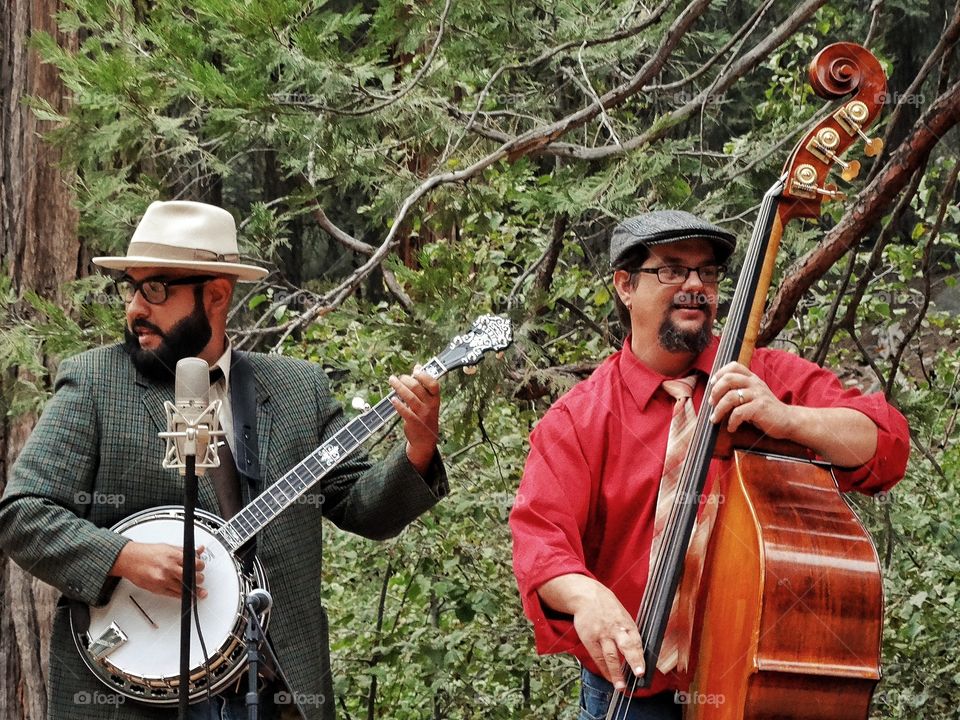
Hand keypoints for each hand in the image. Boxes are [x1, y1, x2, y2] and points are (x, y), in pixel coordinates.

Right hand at [110, 542, 206, 598]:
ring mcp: (164, 580)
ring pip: (186, 588)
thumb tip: (199, 551)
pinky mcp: (158, 589)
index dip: (200, 566)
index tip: (201, 567)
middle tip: (199, 577)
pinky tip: (189, 596)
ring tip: (199, 590)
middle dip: (199, 578)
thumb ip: (185, 551)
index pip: (195, 563)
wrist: (130, 560)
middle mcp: (169, 568)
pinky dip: (184, 596)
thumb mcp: (168, 547)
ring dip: (194, 589)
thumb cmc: (147, 553)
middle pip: (192, 577)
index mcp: (173, 556)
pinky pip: (176, 595)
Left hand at [388, 366, 440, 473]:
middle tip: (399, 377)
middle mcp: (430, 405)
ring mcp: (422, 414)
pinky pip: (405, 411)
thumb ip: (423, 384)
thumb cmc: (426, 416)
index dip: (424, 375)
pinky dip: (398, 404)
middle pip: (418, 388)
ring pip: (410, 398)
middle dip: (406, 380)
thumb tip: (418, 366)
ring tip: (392, 381)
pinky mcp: (414, 422)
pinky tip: (392, 399)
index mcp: (435, 399)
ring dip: (399, 387)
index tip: (415, 371)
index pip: (433, 384)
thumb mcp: (429, 401)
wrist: (425, 440)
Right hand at [539, 574, 644, 689]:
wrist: (586, 596)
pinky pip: (597, 657)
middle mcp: (615, 629)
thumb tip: (638, 652)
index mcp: (626, 623)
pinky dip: (603, 669)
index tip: (642, 670)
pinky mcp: (589, 638)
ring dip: (615, 673)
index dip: (639, 656)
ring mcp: (601, 634)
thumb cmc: (607, 607)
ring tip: (620, 686)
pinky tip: (608, 678)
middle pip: (625, 646)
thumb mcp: (622, 615)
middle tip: (638, 674)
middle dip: (633, 661)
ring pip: (610, 655)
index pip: (636, 641)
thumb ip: (629, 632)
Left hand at [708, 361, 794, 437]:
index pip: (734, 366)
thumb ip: (740, 390)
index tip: (712, 384)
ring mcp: (758, 395)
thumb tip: (715, 396)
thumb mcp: (754, 395)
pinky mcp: (760, 408)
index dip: (720, 373)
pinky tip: (731, 427)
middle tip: (711, 403)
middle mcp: (755, 384)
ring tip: (715, 419)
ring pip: (730, 397)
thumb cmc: (766, 410)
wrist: (788, 420)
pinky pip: (738, 413)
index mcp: (752, 378)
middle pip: (728, 379)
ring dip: (719, 409)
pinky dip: (731, 421)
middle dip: (715, 392)